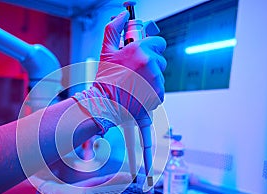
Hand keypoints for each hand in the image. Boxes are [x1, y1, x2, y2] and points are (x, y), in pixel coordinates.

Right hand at [72, 11, 166, 133]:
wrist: (105, 104)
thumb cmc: (105, 80)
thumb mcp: (106, 51)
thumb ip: (114, 30)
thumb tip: (122, 17)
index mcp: (140, 50)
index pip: (159, 43)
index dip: (152, 48)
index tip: (144, 54)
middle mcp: (150, 63)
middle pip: (160, 60)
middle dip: (150, 65)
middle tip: (135, 72)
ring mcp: (155, 79)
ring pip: (160, 76)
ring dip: (150, 79)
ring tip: (135, 84)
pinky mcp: (158, 94)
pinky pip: (160, 90)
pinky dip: (151, 92)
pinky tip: (139, 93)